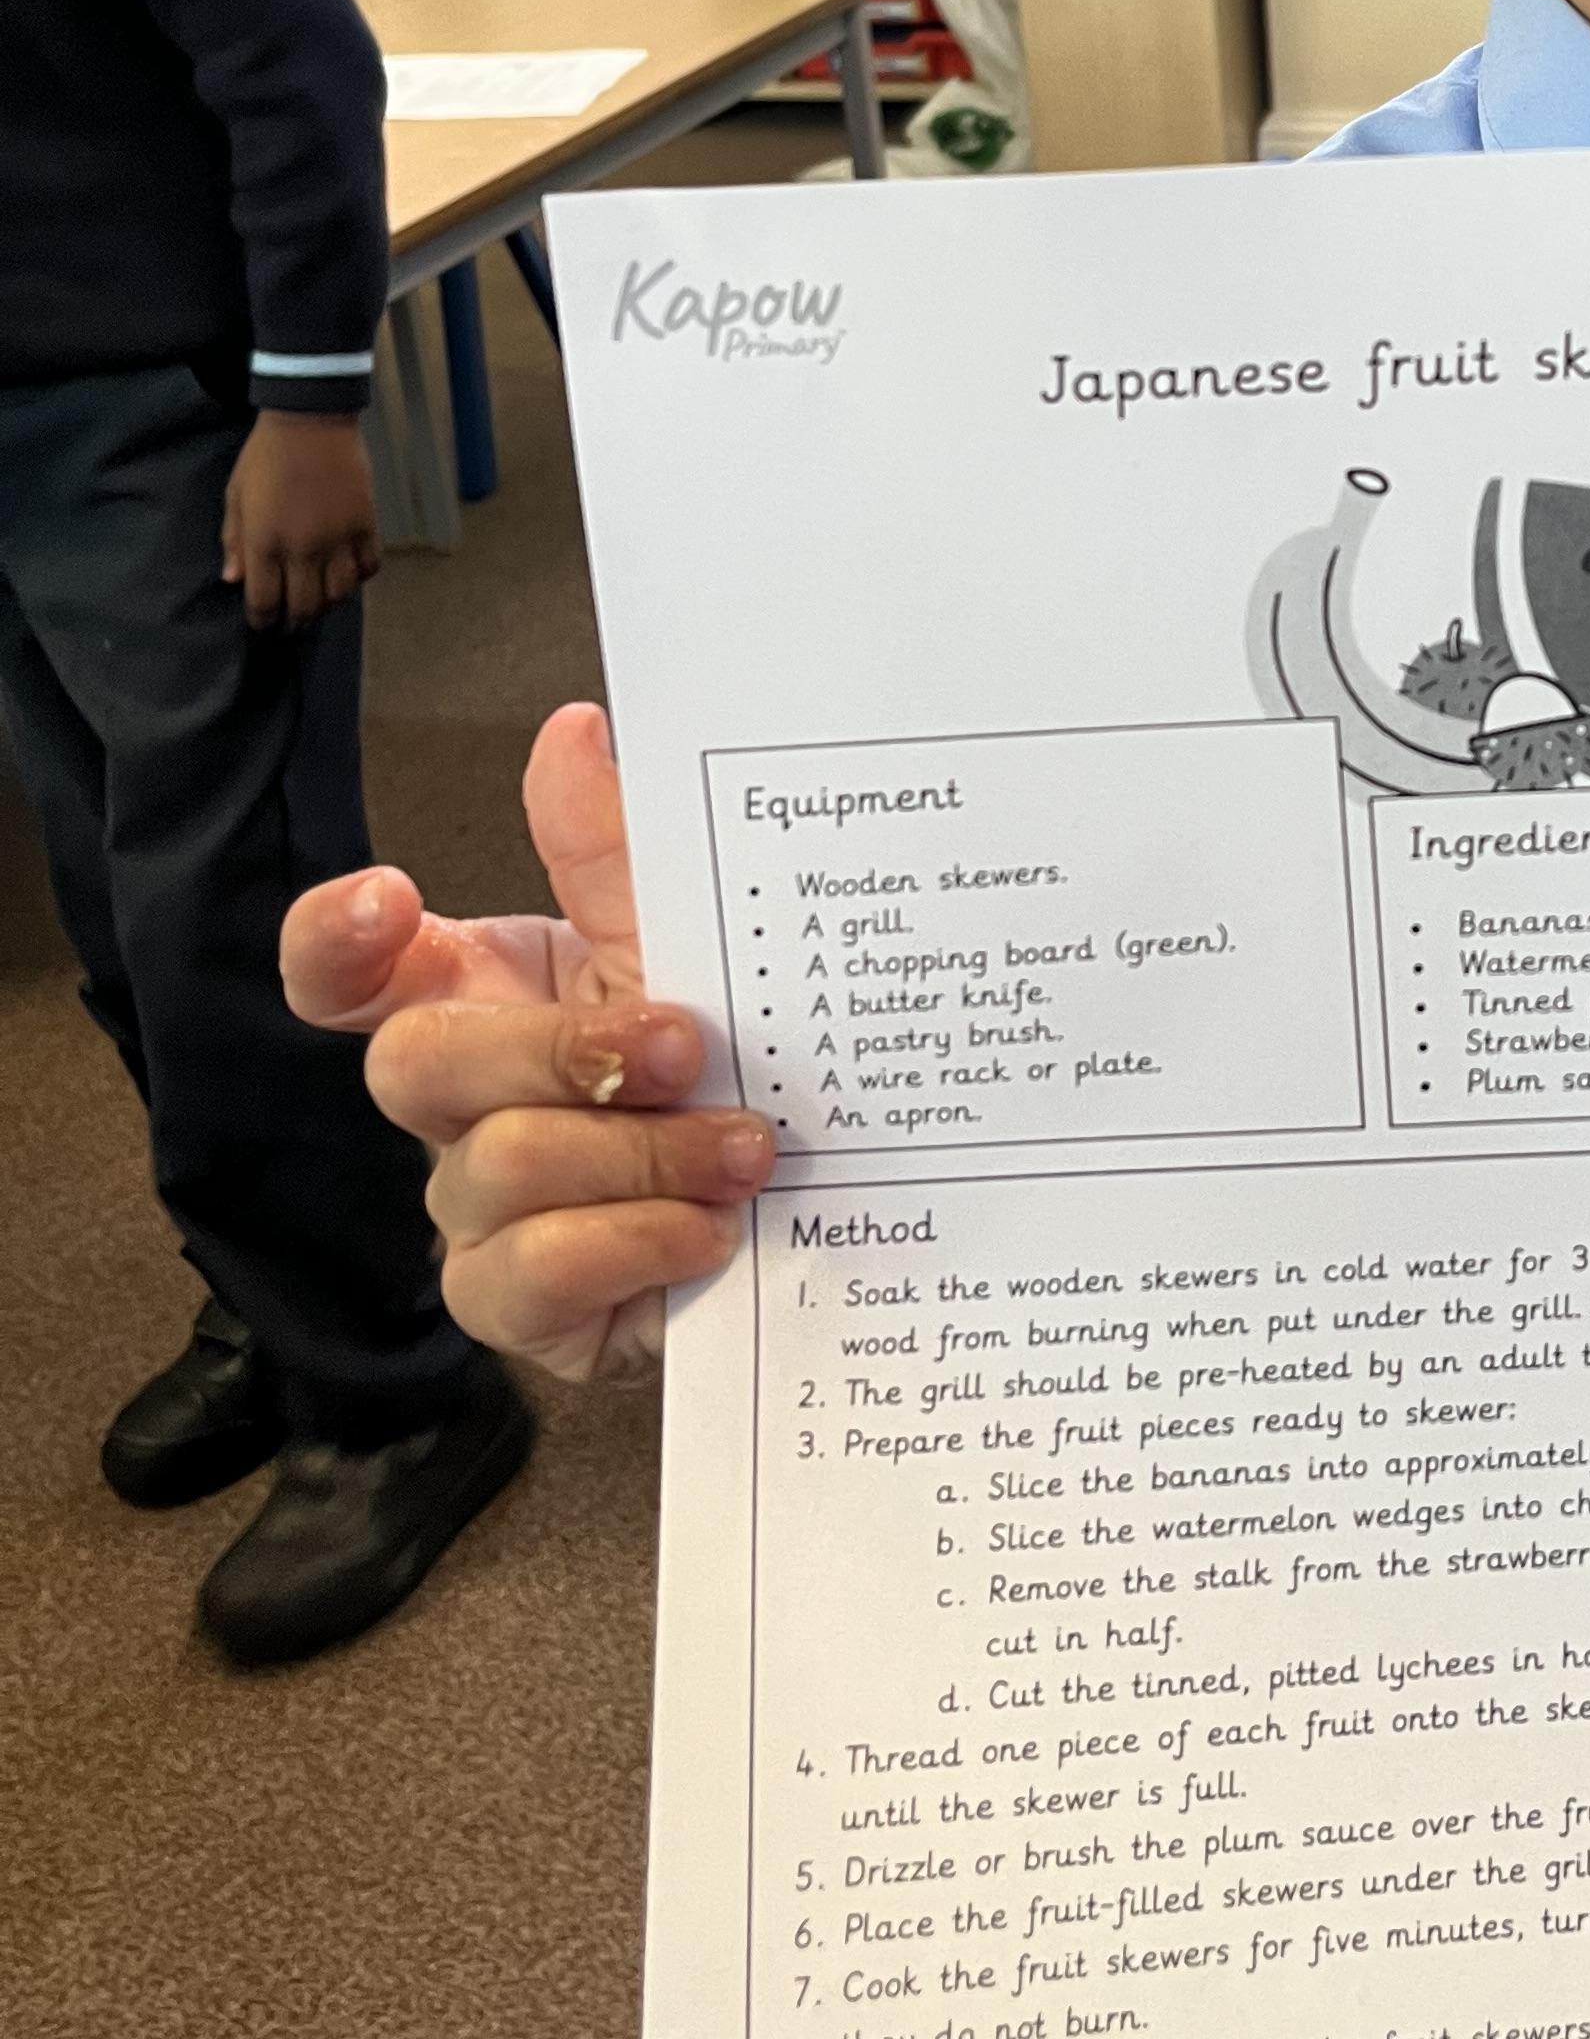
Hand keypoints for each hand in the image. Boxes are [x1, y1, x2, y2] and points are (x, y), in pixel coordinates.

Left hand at [223, 409, 382, 628]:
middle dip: (295, 621)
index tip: (262, 623)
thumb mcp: (236, 495)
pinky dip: (359, 579)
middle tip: (291, 622)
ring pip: (340, 594)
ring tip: (319, 602)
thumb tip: (234, 580)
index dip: (262, 620)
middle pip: (305, 606)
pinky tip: (348, 574)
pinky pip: (368, 568)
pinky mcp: (366, 527)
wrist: (310, 420)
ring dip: (327, 605)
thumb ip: (234, 540)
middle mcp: (303, 550)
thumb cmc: (265, 456)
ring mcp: (339, 540)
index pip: (265, 601)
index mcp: (265, 542)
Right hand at [279, 702, 771, 1381]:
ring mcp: (473, 1210)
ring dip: (642, 1152)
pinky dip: (635, 1239)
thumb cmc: (720, 1067)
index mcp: (473, 994)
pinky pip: (533, 1272)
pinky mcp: (516, 1305)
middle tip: (685, 1043)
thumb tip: (577, 733)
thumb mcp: (681, 949)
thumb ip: (615, 852)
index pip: (340, 970)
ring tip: (746, 1150)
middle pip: (416, 1066)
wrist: (805, 1208)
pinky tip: (708, 1228)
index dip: (335, 940)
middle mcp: (454, 1103)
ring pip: (497, 1168)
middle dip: (561, 1050)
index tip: (392, 900)